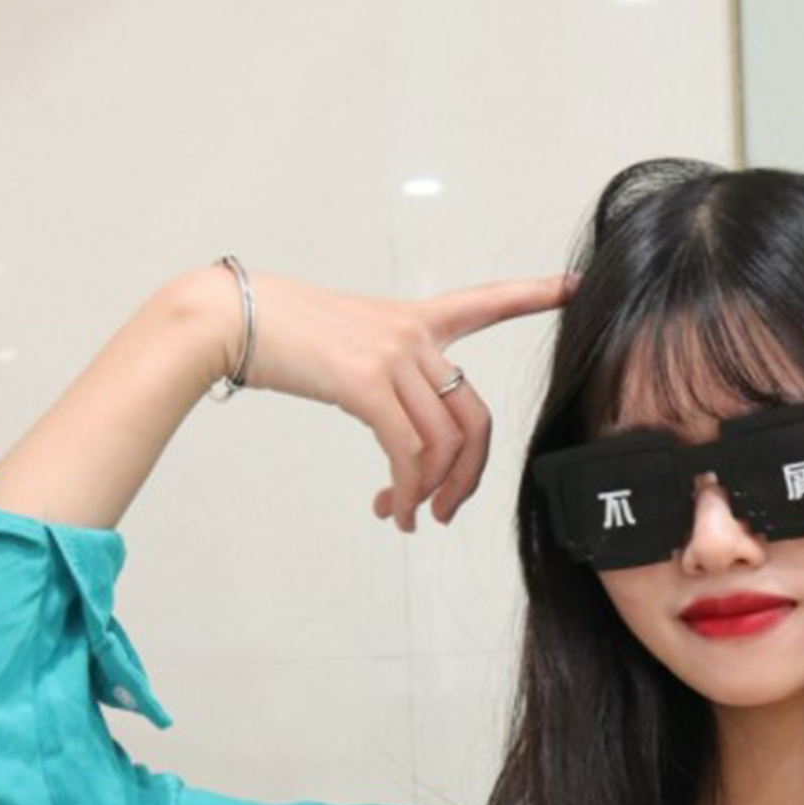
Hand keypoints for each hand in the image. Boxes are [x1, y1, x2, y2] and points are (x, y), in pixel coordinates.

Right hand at [206, 266, 579, 531]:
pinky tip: (397, 511)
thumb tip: (401, 440)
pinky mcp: (367, 383)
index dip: (535, 295)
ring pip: (443, 444)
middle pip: (475, 417)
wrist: (225, 317)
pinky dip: (409, 492)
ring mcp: (393, 356)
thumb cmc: (277, 333)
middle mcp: (413, 335)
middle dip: (470, 475)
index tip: (578, 287)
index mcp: (413, 320)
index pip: (487, 302)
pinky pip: (409, 452)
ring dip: (430, 493)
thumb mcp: (346, 344)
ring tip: (410, 517)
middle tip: (449, 511)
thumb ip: (385, 377)